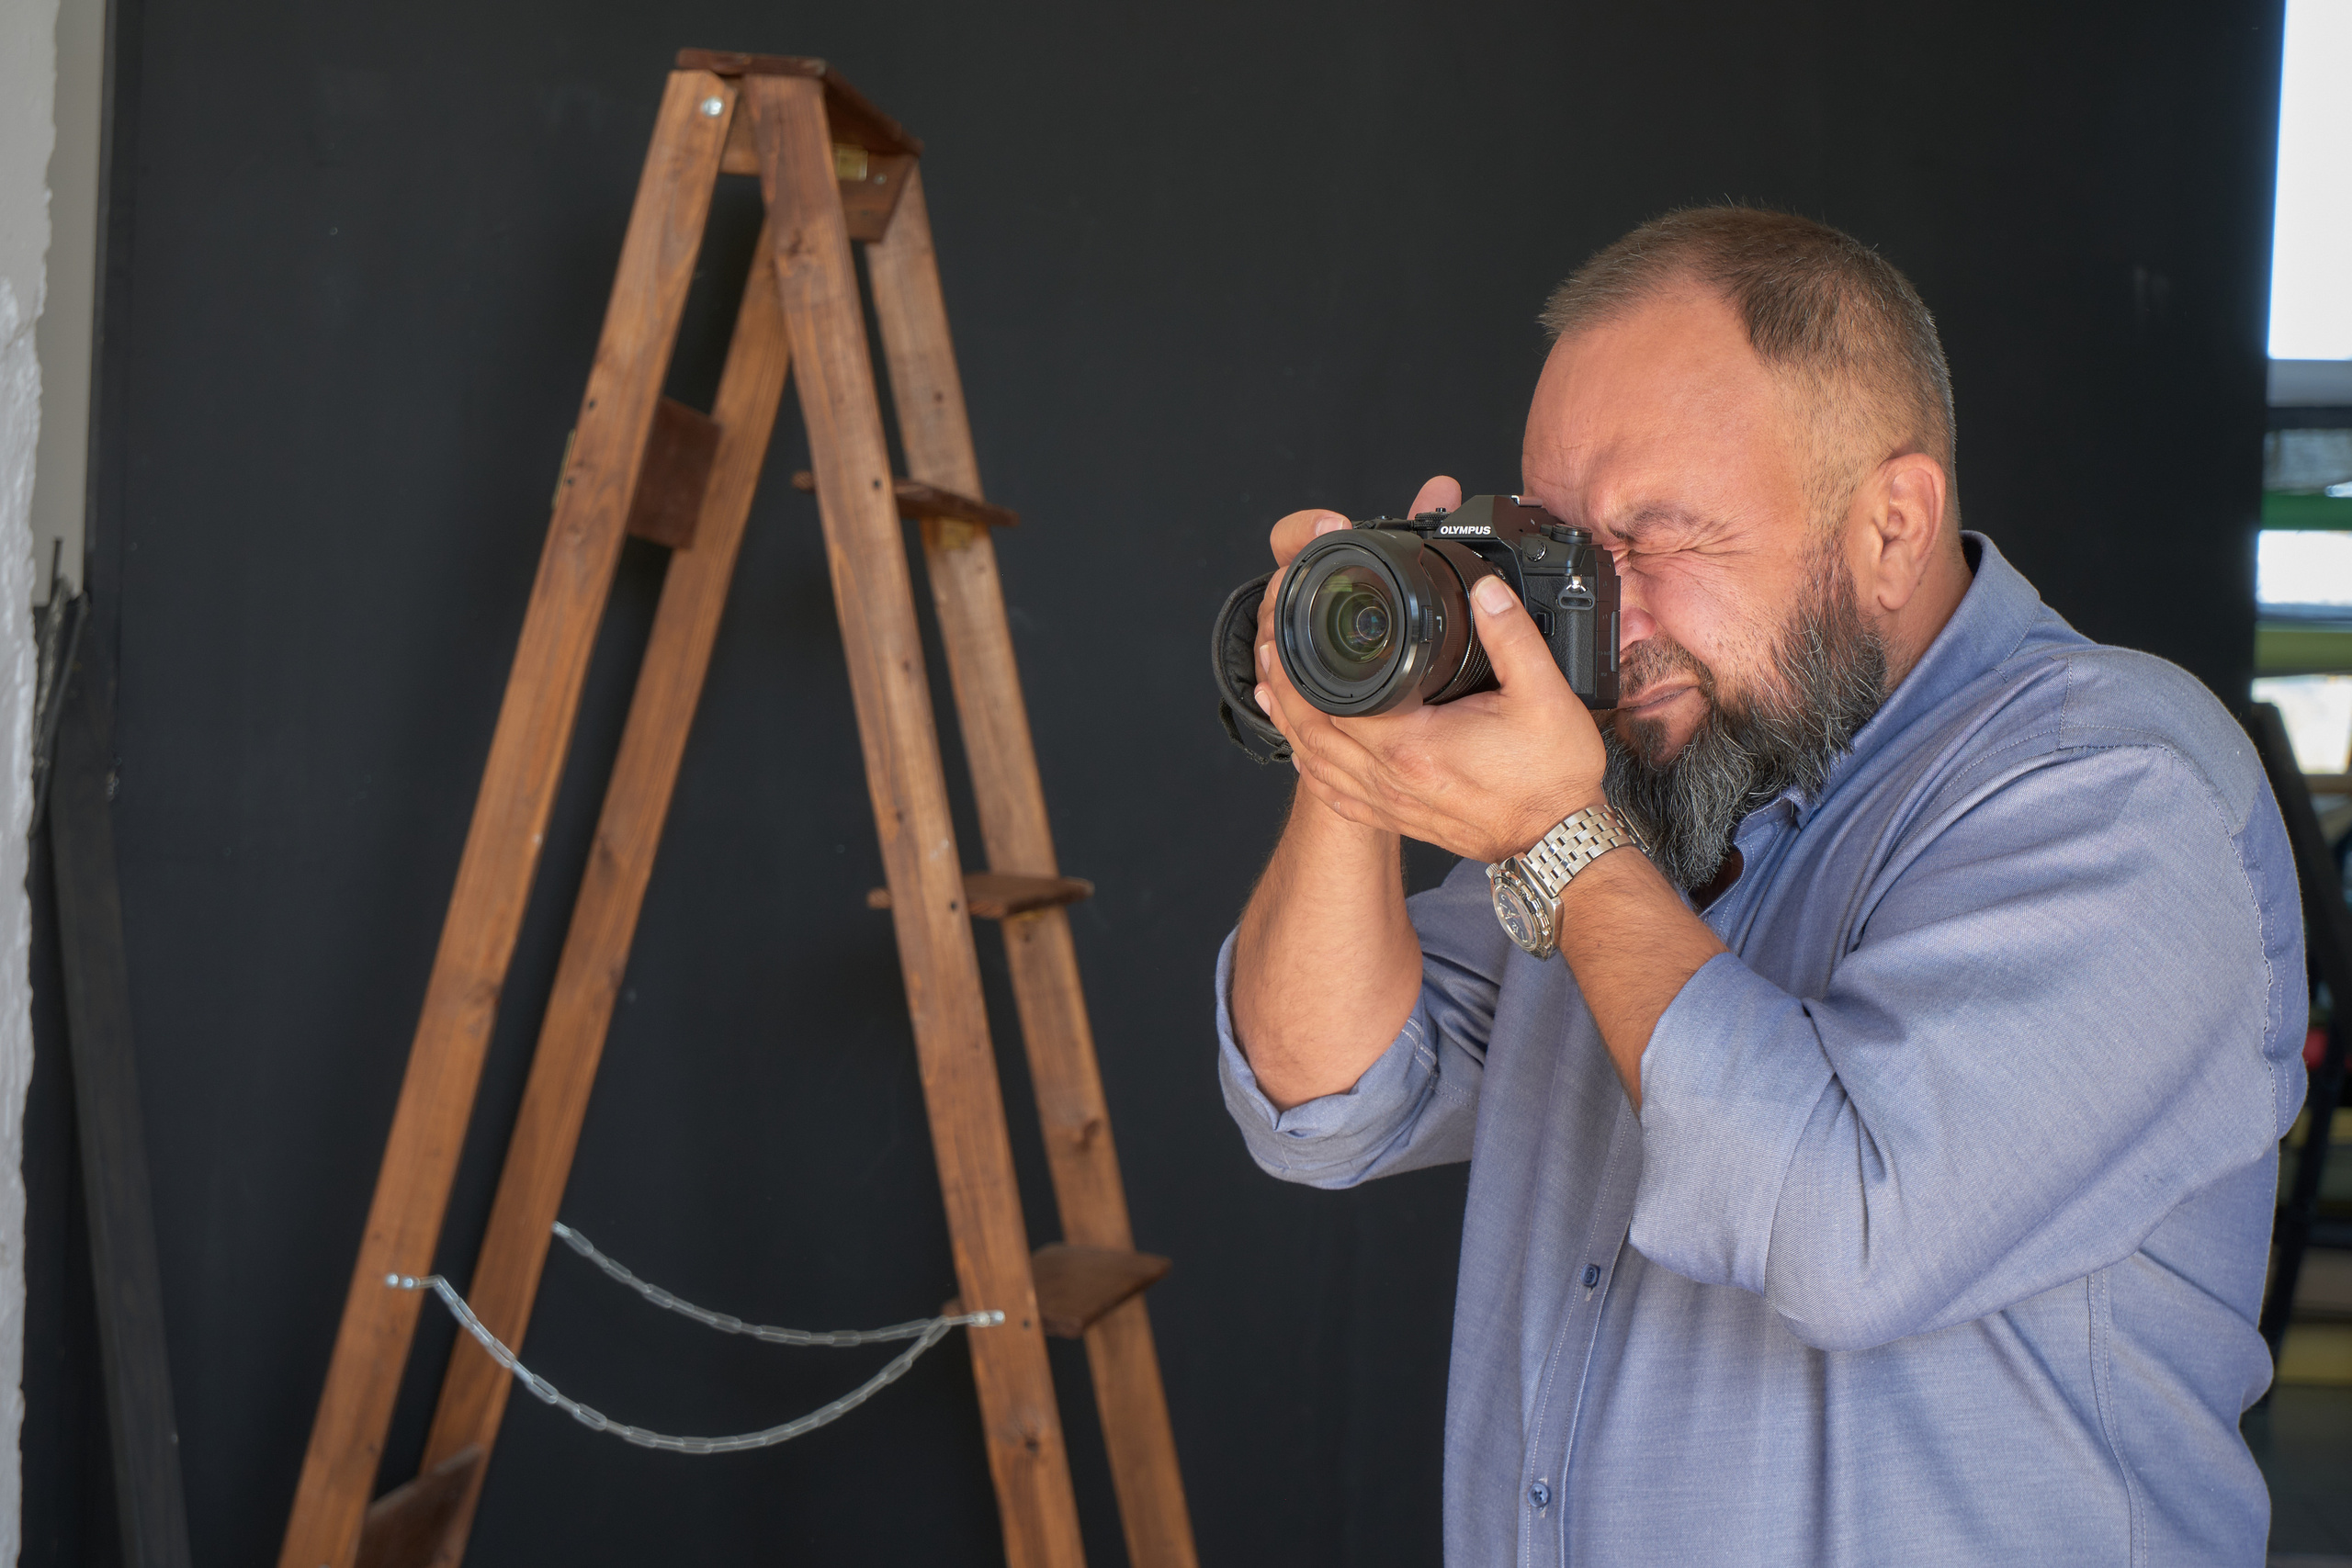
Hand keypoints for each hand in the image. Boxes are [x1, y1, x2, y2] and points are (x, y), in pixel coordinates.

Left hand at [1253, 476, 1609, 861]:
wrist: (1561, 842)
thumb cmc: (1553, 778)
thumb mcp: (1546, 695)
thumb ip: (1511, 636)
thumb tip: (1484, 591)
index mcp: (1413, 744)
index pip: (1330, 703)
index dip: (1297, 667)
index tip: (1283, 633)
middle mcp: (1391, 778)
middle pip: (1310, 733)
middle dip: (1281, 690)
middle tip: (1266, 650)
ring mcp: (1391, 803)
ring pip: (1316, 765)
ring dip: (1288, 727)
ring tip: (1269, 691)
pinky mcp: (1400, 819)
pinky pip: (1337, 797)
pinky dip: (1311, 771)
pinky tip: (1304, 753)